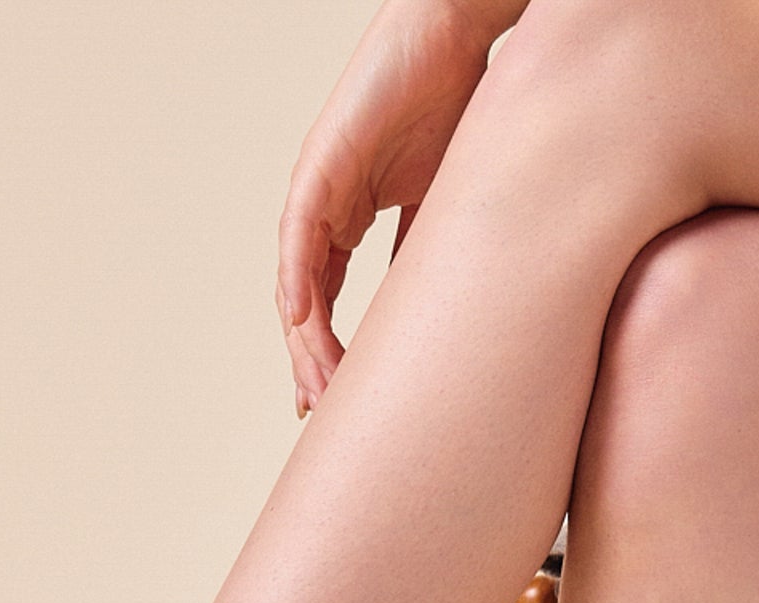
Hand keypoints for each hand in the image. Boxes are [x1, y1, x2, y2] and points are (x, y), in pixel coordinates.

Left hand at [277, 0, 516, 415]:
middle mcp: (327, 210)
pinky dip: (299, 281)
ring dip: (304, 340)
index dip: (331, 353)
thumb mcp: (447, 206)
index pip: (329, 301)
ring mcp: (320, 188)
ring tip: (317, 386)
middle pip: (306, 302)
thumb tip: (436, 323)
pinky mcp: (322, 166)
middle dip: (311, 361)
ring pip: (298, 281)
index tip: (339, 399)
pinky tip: (301, 323)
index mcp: (351, 220)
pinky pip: (301, 236)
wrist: (458, 35)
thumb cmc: (461, 105)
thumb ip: (427, 259)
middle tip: (319, 410)